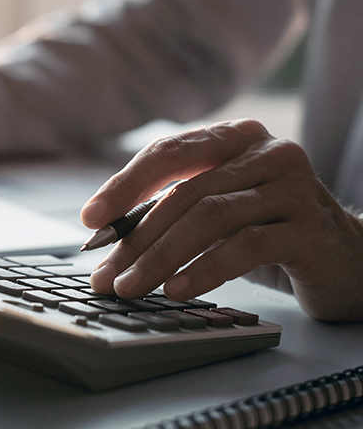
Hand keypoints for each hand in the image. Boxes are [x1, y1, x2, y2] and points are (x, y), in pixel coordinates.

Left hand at [81, 119, 362, 321]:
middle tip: (105, 274)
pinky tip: (176, 290)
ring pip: (209, 217)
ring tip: (130, 288)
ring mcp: (292, 187)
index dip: (124, 185)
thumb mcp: (218, 209)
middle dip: (136, 238)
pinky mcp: (309, 226)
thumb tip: (104, 233)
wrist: (347, 258)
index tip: (91, 220)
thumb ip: (172, 207)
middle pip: (184, 191)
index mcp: (236, 138)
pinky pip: (244, 247)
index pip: (168, 153)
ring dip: (160, 257)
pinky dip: (203, 269)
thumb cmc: (268, 231)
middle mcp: (267, 152)